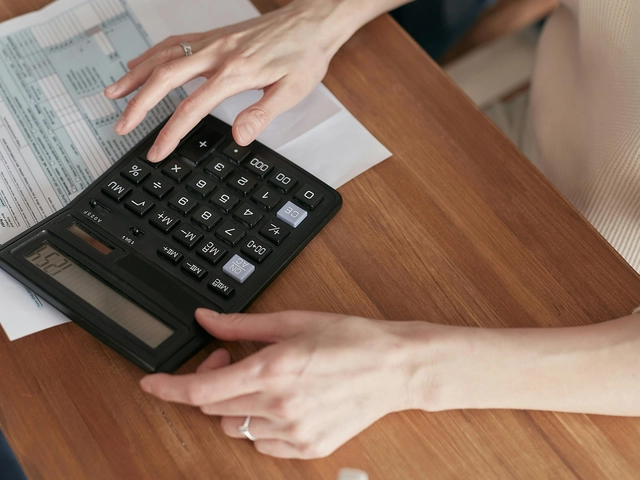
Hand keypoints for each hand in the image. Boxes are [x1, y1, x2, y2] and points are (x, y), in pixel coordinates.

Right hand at [104, 0, 359, 161]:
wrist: (312, 22)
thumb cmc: (304, 55)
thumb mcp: (292, 91)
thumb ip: (262, 114)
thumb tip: (239, 137)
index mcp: (235, 72)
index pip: (191, 108)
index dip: (170, 133)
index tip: (156, 151)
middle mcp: (217, 54)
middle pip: (165, 79)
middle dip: (138, 105)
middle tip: (120, 127)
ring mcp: (212, 42)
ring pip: (162, 56)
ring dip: (135, 76)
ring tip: (112, 94)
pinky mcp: (214, 36)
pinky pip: (174, 43)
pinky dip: (151, 54)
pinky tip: (139, 63)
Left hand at [139, 309, 427, 458]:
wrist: (393, 368)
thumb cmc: (349, 340)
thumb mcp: (291, 322)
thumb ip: (241, 325)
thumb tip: (206, 320)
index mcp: (271, 371)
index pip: (200, 390)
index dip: (168, 388)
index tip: (151, 384)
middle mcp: (277, 406)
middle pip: (213, 408)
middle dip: (209, 384)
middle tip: (228, 359)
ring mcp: (292, 432)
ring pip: (234, 427)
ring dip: (235, 404)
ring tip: (261, 382)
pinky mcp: (306, 448)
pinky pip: (262, 443)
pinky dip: (259, 424)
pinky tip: (281, 403)